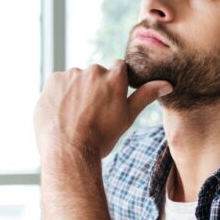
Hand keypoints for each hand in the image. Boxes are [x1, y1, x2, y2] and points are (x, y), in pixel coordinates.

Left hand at [34, 60, 171, 159]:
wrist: (69, 151)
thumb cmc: (101, 137)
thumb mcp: (127, 117)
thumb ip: (145, 96)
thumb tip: (167, 84)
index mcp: (115, 77)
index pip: (118, 68)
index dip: (114, 84)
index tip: (108, 99)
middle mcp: (93, 70)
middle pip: (95, 74)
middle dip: (94, 88)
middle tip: (90, 113)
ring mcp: (71, 74)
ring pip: (76, 79)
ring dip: (76, 91)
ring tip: (74, 115)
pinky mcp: (53, 80)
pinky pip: (58, 83)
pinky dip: (59, 95)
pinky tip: (61, 112)